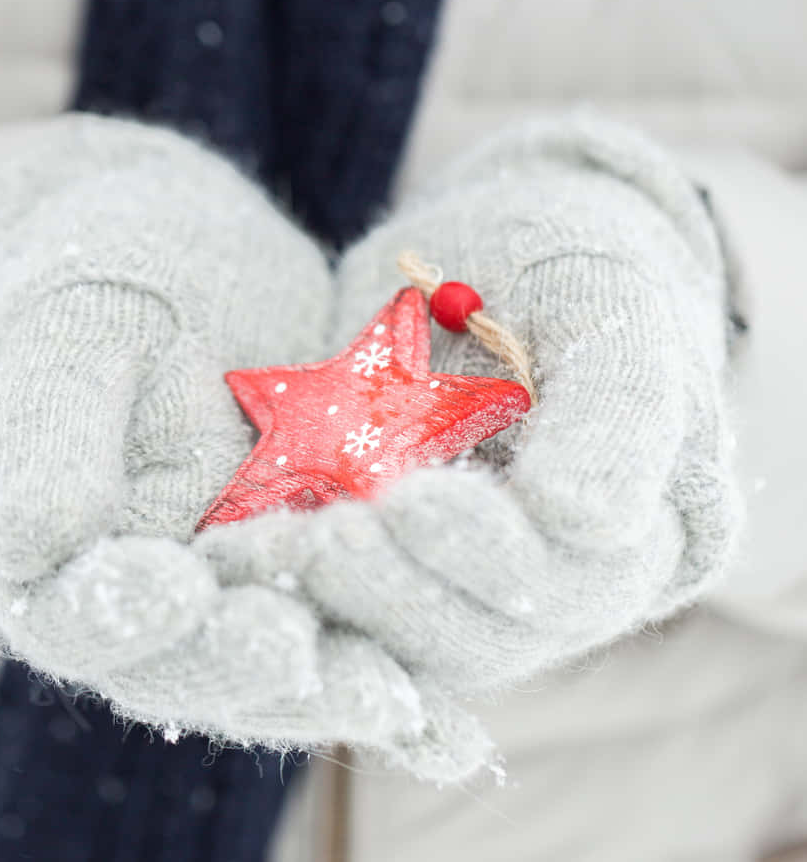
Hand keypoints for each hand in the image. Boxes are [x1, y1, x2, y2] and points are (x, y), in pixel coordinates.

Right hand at [0, 114, 489, 780]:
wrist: (176, 234)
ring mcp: (229, 571)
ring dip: (335, 680)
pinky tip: (445, 697)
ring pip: (279, 652)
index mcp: (54, 550)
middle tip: (317, 666)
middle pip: (193, 663)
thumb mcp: (68, 338)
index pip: (83, 618)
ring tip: (401, 700)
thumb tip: (35, 552)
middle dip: (256, 669)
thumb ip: (46, 451)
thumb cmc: (103, 268)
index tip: (184, 590)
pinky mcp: (303, 542)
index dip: (130, 621)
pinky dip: (390, 646)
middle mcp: (145, 584)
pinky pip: (346, 608)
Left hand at [200, 114, 739, 691]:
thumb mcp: (603, 296)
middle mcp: (579, 577)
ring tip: (250, 555)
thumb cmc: (566, 258)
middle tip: (311, 542)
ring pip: (418, 638)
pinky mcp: (424, 569)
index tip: (403, 505)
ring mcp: (498, 585)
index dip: (487, 554)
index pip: (572, 576)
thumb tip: (582, 521)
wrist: (505, 261)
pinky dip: (303, 588)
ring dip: (332, 602)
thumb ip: (616, 406)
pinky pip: (367, 607)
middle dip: (394, 591)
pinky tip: (240, 554)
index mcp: (657, 521)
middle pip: (490, 632)